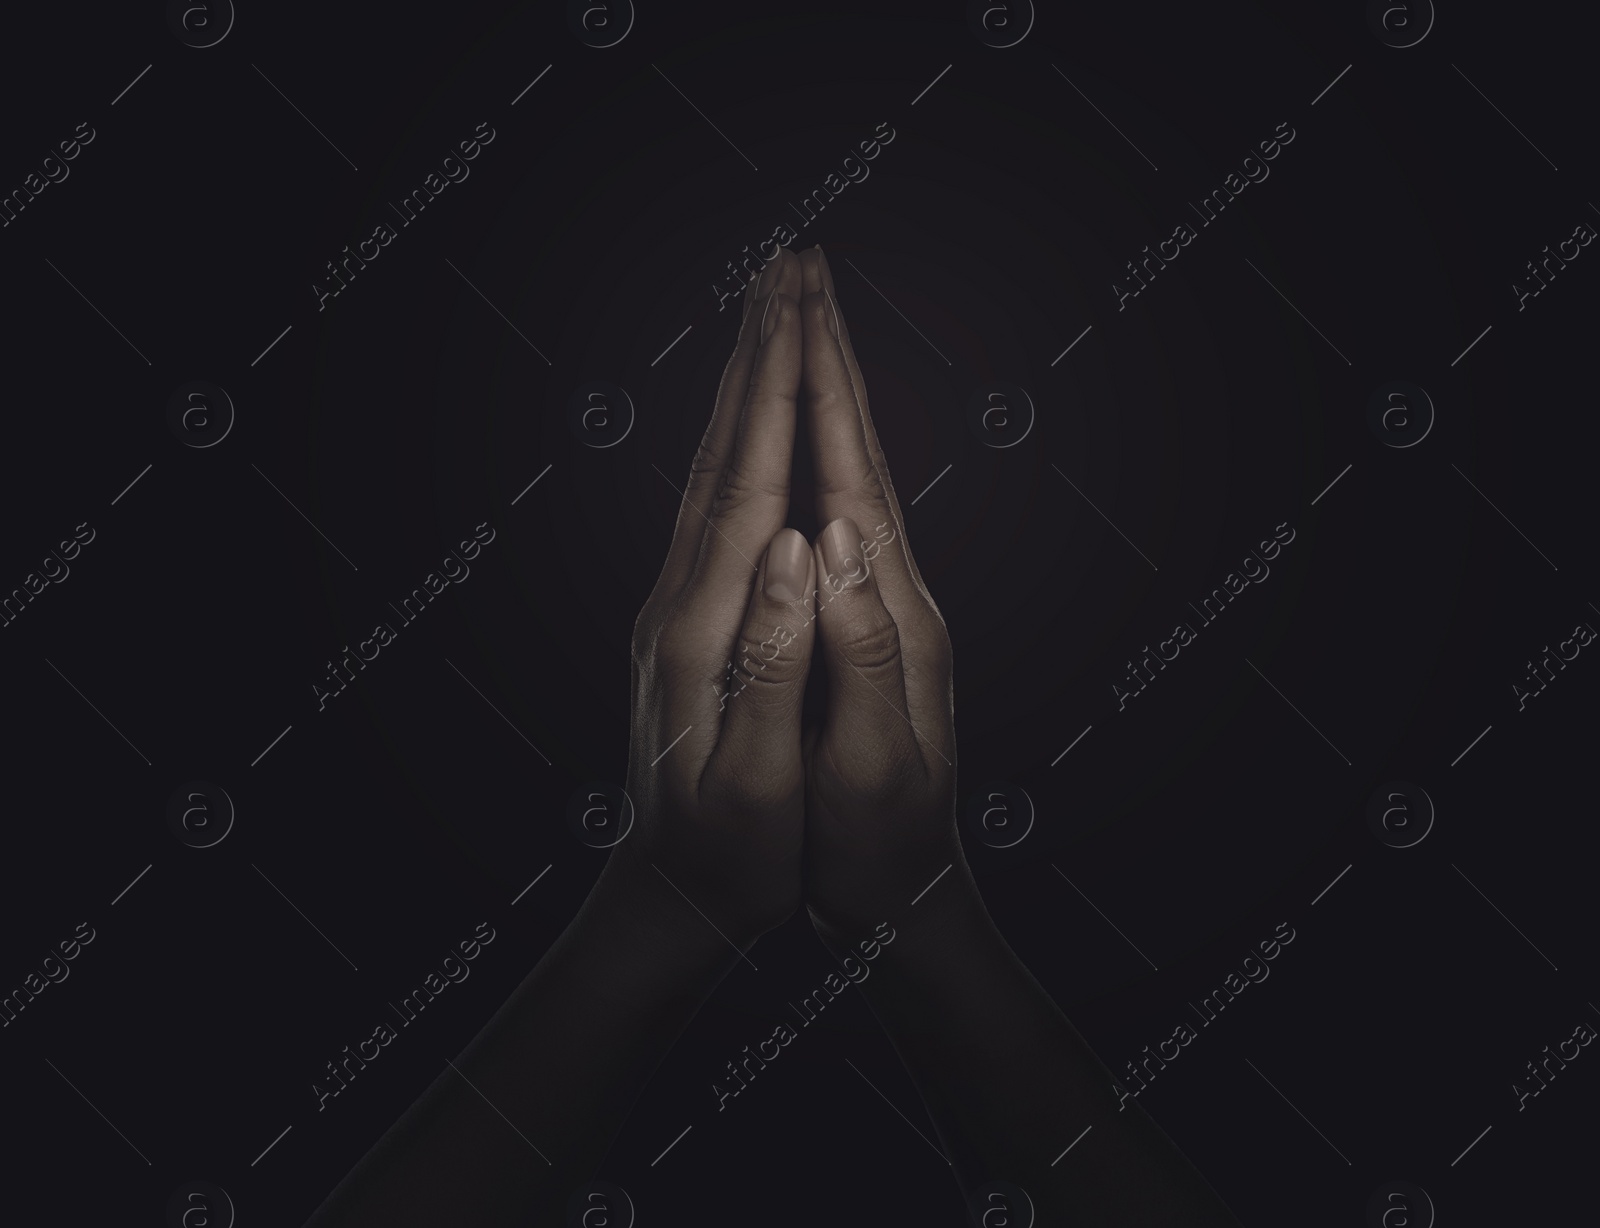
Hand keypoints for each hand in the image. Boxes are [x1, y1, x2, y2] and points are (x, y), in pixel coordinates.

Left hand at [614, 247, 817, 946]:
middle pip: (724, 453)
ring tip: (771, 314)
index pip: (752, 485)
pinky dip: (737, 442)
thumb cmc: (733, 858)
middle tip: (789, 265)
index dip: (780, 392)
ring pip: (712, 470)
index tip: (804, 306)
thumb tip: (799, 552)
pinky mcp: (683, 621)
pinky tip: (748, 421)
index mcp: (704, 629)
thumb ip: (778, 664)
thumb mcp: (761, 782)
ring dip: (742, 385)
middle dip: (758, 354)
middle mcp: (677, 600)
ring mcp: (673, 607)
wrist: (667, 898)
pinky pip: (712, 506)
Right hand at [793, 247, 960, 944]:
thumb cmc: (883, 845)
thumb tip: (835, 540)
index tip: (798, 302)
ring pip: (853, 474)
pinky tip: (803, 438)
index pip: (852, 477)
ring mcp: (884, 606)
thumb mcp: (876, 764)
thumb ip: (863, 653)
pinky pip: (840, 518)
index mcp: (892, 615)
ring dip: (827, 391)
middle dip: (828, 356)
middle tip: (802, 269)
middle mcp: (895, 594)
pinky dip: (819, 457)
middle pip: (859, 451)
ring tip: (801, 324)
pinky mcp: (865, 627)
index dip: (822, 388)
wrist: (909, 897)